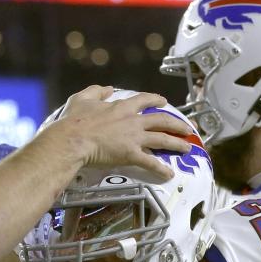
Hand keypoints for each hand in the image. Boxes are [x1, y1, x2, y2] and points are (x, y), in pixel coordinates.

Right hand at [41, 86, 192, 179]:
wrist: (73, 139)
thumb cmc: (74, 121)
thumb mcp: (82, 99)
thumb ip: (96, 91)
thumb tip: (108, 88)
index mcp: (122, 107)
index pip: (144, 100)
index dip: (155, 100)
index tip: (163, 101)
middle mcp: (133, 120)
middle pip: (161, 120)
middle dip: (176, 124)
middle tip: (187, 129)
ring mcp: (134, 137)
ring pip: (162, 139)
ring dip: (177, 144)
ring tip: (187, 147)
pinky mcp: (131, 154)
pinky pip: (150, 162)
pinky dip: (161, 169)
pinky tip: (169, 174)